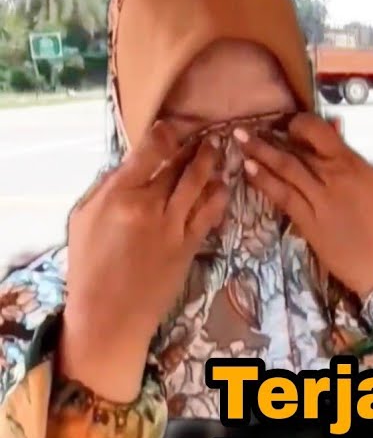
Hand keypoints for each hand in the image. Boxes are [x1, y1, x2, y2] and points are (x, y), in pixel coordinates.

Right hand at [62, 121, 228, 402]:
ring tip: (220, 150)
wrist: (110, 312)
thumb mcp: (83, 219)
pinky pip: (211, 212)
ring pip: (200, 185)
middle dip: (196, 146)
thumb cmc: (90, 265)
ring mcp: (174, 226)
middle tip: (209, 133)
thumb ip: (107, 188)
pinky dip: (219, 195)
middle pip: (179, 166)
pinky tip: (224, 185)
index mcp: (118, 196)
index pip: (148, 152)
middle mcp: (149, 206)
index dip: (166, 134)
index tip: (175, 126)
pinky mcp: (191, 244)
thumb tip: (130, 164)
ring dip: (213, 164)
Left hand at [237, 114, 372, 297]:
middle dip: (269, 136)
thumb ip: (350, 164)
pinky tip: (248, 169)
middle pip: (298, 149)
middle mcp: (338, 176)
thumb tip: (327, 142)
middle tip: (244, 129)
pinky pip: (282, 195)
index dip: (299, 125)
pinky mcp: (309, 221)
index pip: (322, 132)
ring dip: (259, 152)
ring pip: (286, 168)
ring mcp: (322, 199)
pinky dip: (264, 180)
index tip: (286, 127)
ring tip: (239, 141)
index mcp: (356, 165)